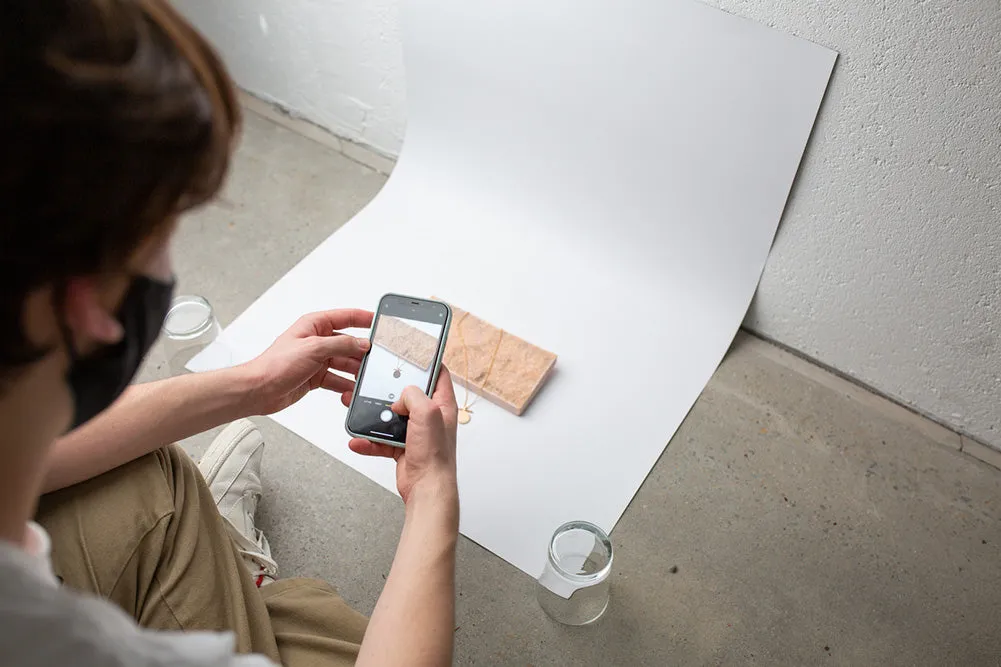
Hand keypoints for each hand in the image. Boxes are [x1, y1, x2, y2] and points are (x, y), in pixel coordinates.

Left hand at [241, 309, 372, 415]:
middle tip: (376, 359)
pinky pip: (337, 379)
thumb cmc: (275, 365)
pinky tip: (351, 390)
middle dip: (362, 352)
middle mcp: (317, 341)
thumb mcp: (313, 348)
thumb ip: (341, 344)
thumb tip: (362, 343)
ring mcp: (317, 360)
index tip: (381, 322)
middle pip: (348, 343)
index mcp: (314, 325)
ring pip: (345, 363)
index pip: (346, 317)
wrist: (259, 390)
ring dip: (355, 371)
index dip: (364, 318)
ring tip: (365, 377)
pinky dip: (345, 385)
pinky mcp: (316, 377)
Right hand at [349, 366, 458, 503]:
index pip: (438, 374)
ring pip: (391, 417)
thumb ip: (414, 396)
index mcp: (442, 405)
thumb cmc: (435, 455)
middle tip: (374, 381)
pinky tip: (358, 440)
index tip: (412, 351)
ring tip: (355, 409)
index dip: (427, 361)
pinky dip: (369, 441)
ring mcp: (416, 433)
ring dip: (373, 416)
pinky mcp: (403, 447)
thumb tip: (403, 395)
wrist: (426, 488)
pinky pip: (382, 440)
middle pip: (408, 395)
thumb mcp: (427, 414)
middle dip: (389, 390)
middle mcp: (430, 417)